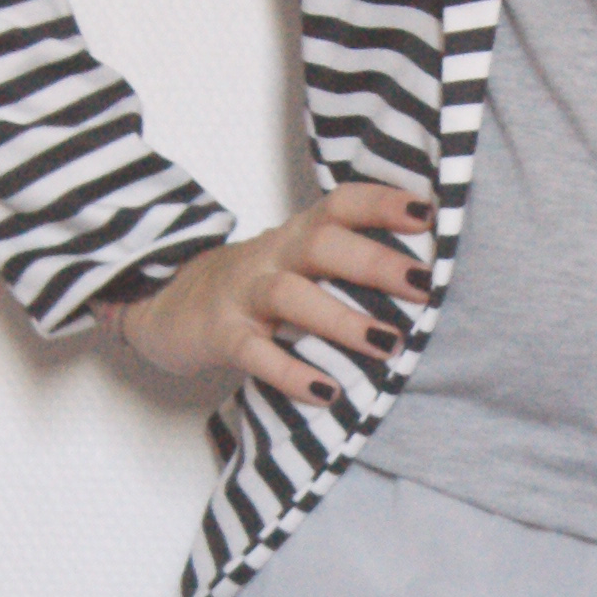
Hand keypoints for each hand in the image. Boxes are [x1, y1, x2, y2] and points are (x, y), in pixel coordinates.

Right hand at [98, 179, 430, 402]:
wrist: (167, 304)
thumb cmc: (254, 287)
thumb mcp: (296, 263)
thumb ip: (346, 263)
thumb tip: (429, 280)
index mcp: (298, 236)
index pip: (341, 205)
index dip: (382, 203)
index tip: (429, 213)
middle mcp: (273, 256)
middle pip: (322, 244)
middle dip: (375, 262)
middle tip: (425, 285)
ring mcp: (243, 294)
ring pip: (291, 295)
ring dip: (342, 319)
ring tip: (388, 344)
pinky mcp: (219, 334)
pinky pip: (255, 352)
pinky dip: (290, 373)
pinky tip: (327, 392)